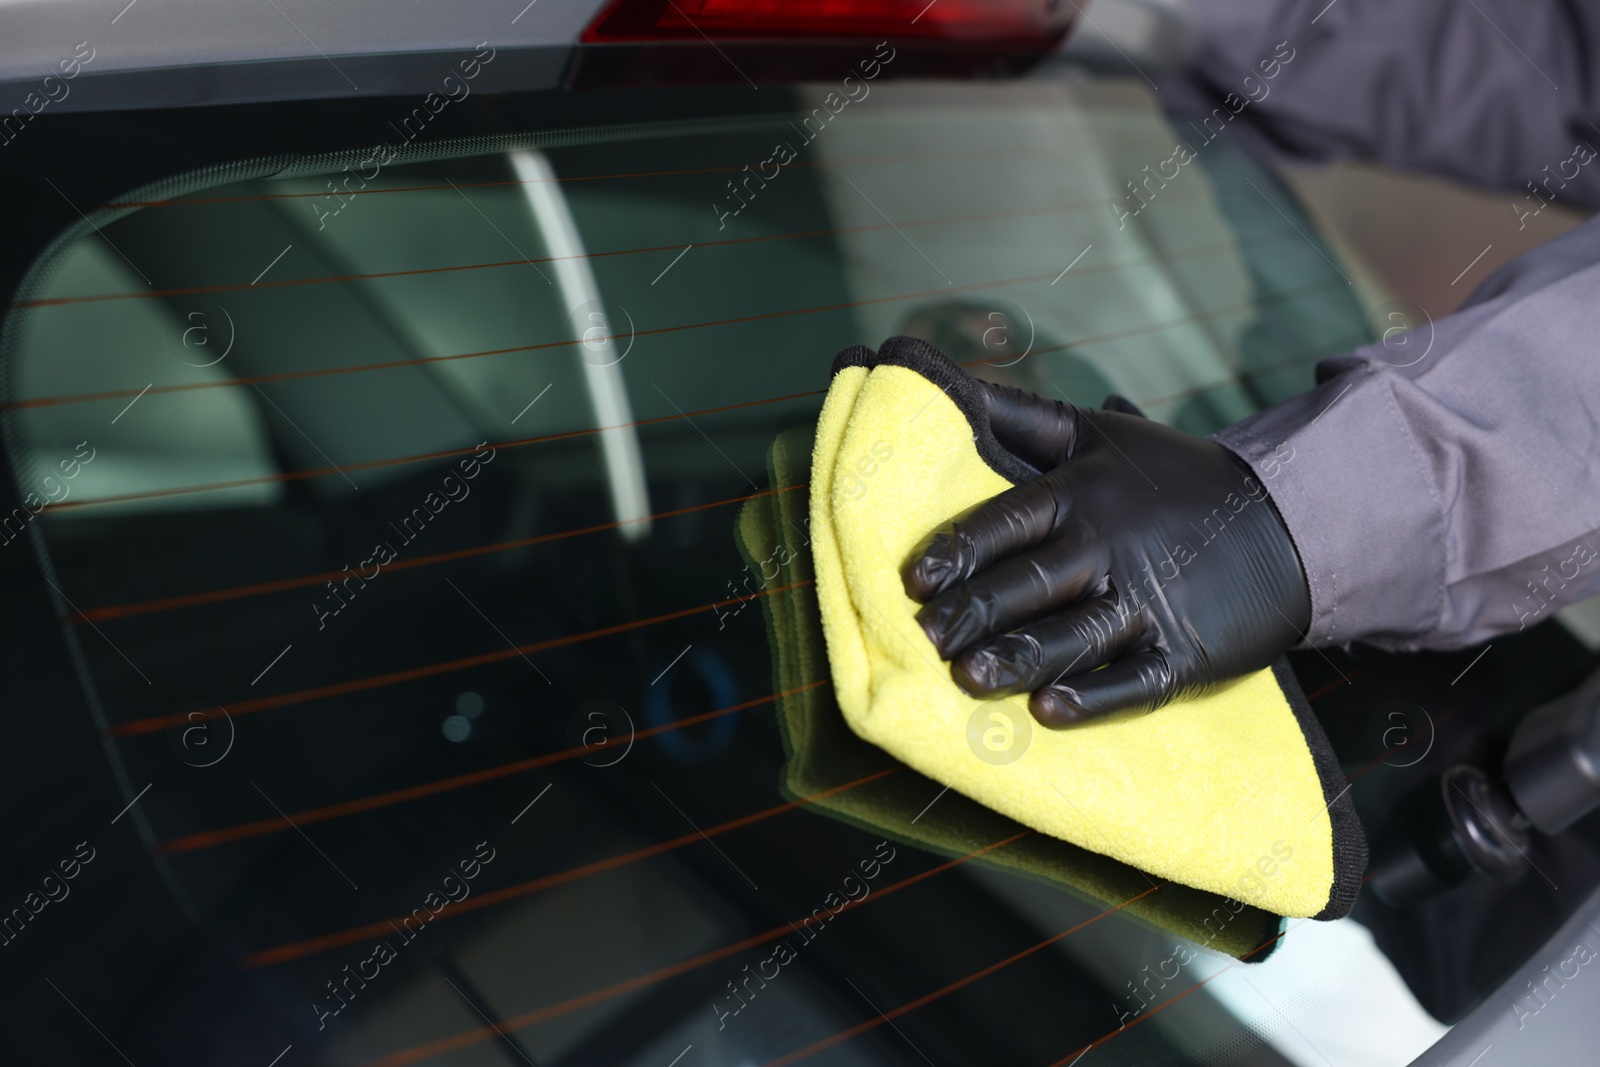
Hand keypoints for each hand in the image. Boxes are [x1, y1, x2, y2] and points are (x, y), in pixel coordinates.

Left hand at [902, 381, 1309, 726]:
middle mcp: (1110, 547)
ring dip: (1020, 658)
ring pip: (1073, 637)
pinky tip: (1049, 711)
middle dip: (975, 612)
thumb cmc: (1169, 478)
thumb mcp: (1098, 432)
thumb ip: (1018, 415)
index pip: (1008, 521)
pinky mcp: (1184, 654)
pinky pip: (1133, 682)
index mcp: (1083, 492)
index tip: (915, 580)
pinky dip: (1093, 698)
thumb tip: (941, 379)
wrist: (1285, 523)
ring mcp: (1150, 604)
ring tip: (968, 678)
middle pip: (1031, 583)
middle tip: (926, 638)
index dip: (960, 550)